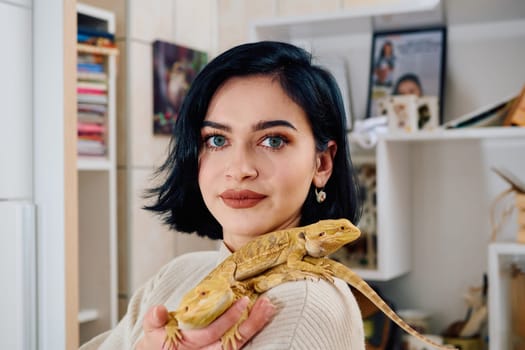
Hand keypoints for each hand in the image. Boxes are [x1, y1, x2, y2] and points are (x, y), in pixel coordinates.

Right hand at [135, 297, 274, 349]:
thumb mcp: (152, 329)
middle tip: (265, 304)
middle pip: (231, 343)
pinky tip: (263, 315)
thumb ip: (155, 320)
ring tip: (268, 308)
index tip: (241, 302)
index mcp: (186, 347)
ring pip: (238, 344)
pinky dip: (252, 329)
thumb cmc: (159, 337)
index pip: (210, 334)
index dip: (227, 319)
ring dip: (255, 326)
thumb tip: (158, 311)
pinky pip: (239, 343)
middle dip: (250, 324)